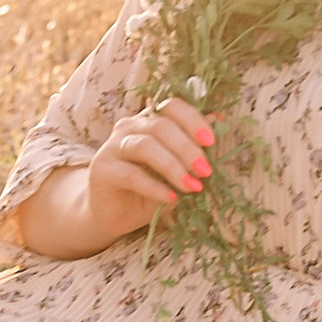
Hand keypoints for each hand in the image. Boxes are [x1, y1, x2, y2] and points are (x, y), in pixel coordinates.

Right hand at [83, 97, 214, 241]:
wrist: (115, 214)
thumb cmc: (150, 189)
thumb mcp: (177, 168)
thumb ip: (193, 146)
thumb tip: (219, 121)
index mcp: (150, 120)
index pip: (171, 106)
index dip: (192, 120)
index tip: (211, 141)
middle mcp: (129, 126)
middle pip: (160, 126)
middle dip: (187, 148)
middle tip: (206, 171)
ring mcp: (113, 146)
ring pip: (145, 146)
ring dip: (173, 166)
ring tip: (192, 186)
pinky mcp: (102, 169)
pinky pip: (131, 174)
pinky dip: (155, 187)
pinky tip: (171, 198)